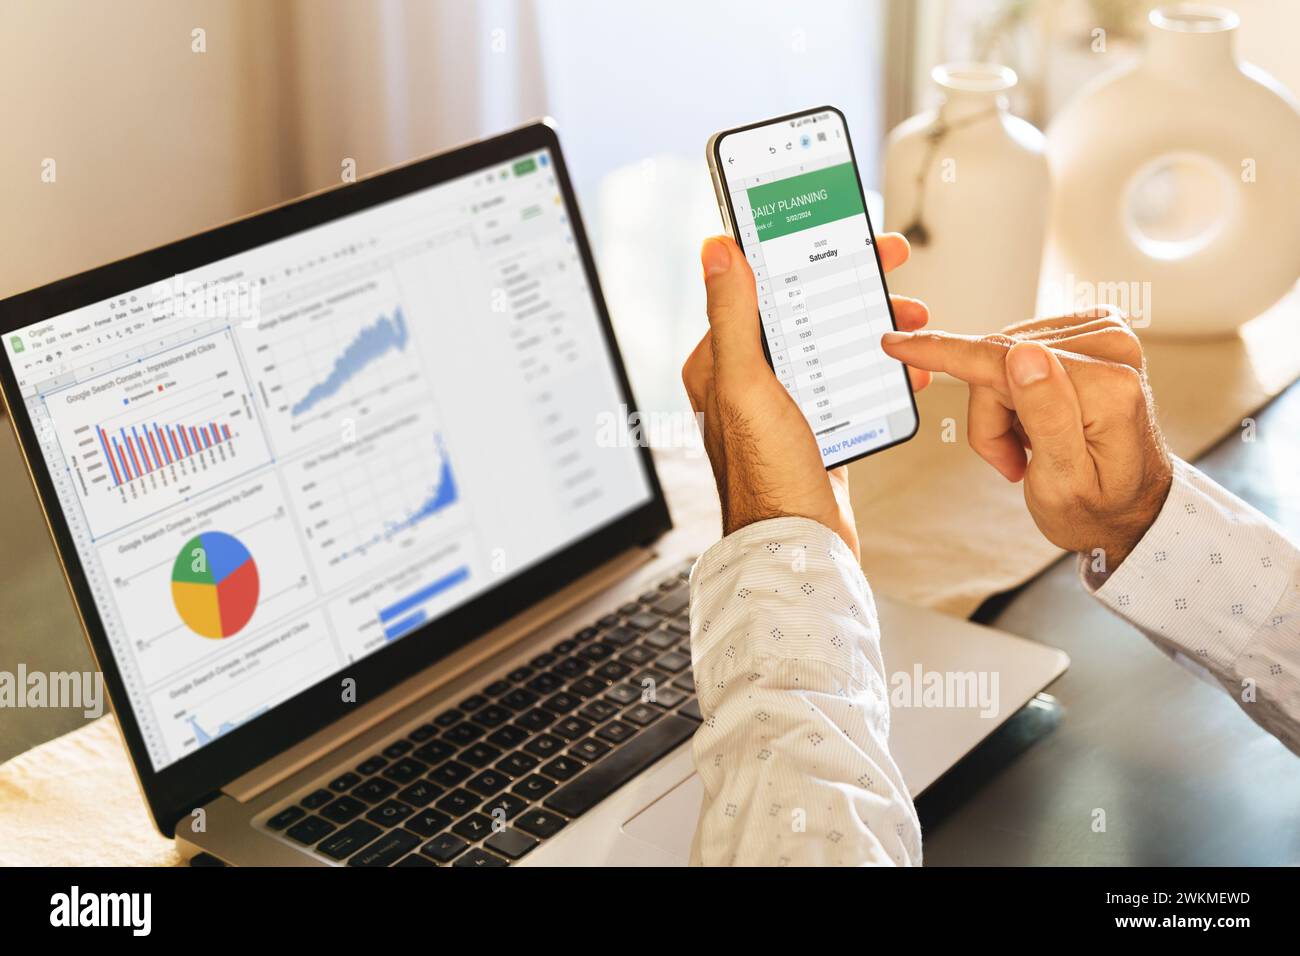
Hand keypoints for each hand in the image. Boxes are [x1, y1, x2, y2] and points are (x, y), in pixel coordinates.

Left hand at [682, 233, 930, 558]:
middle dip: (850, 286)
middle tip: (892, 267)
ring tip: (912, 319)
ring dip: (872, 325)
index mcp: (719, 363)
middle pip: (801, 310)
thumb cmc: (766, 474)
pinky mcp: (816, 428)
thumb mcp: (747, 384)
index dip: (800, 253)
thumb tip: (715, 249)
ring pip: (830, 343)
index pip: (758, 286)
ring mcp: (783, 405)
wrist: (799, 547)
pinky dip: (880, 370)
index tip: (843, 233)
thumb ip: (732, 315)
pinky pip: (851, 383)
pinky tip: (909, 369)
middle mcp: (747, 381)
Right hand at [880, 310, 1172, 569]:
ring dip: (1000, 407)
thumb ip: (1047, 415)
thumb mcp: (1064, 482)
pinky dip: (1013, 391)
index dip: (946, 354)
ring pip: (1002, 357)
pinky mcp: (1091, 335)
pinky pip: (1018, 352)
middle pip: (998, 361)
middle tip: (1012, 460)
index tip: (898, 344)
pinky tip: (1036, 421)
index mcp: (1108, 386)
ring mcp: (1104, 336)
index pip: (1004, 361)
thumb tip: (1022, 354)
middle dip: (990, 414)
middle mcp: (1113, 348)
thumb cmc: (1099, 506)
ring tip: (1027, 448)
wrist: (1132, 508)